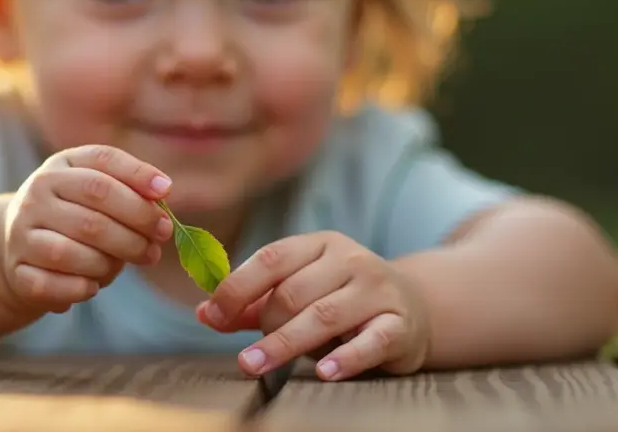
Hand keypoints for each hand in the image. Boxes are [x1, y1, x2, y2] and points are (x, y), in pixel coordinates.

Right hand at [0, 145, 174, 313]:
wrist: (20, 244)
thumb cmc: (76, 214)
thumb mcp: (98, 189)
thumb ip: (131, 187)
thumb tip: (163, 190)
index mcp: (60, 167)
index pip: (102, 163)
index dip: (138, 176)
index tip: (166, 193)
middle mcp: (36, 196)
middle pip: (94, 210)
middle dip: (136, 226)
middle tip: (160, 239)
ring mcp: (22, 234)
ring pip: (70, 252)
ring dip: (108, 263)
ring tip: (123, 264)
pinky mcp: (17, 271)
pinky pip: (50, 284)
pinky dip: (79, 288)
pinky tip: (94, 286)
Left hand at [196, 231, 430, 380]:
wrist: (413, 308)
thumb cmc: (340, 302)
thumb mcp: (298, 293)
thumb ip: (252, 305)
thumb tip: (205, 312)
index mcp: (319, 244)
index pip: (272, 258)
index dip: (237, 287)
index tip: (213, 315)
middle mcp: (350, 260)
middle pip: (294, 292)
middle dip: (263, 324)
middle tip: (248, 355)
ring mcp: (377, 290)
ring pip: (324, 315)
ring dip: (285, 343)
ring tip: (256, 366)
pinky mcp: (400, 323)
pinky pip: (371, 340)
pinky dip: (347, 358)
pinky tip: (325, 372)